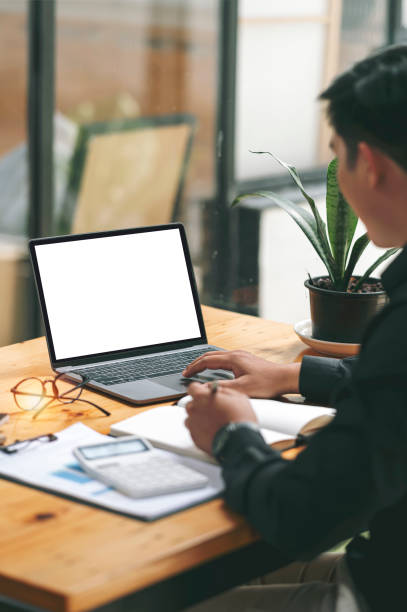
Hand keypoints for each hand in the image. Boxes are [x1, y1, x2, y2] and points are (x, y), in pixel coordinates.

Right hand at [182, 350, 299, 397]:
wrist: (284, 378)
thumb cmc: (267, 383)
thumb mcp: (243, 389)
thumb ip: (223, 388)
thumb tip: (206, 389)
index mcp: (233, 359)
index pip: (207, 360)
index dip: (194, 367)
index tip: (186, 374)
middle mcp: (236, 354)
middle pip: (210, 355)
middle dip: (196, 363)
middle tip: (187, 372)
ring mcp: (241, 356)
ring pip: (217, 356)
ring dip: (205, 362)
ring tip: (197, 370)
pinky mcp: (245, 361)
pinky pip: (224, 359)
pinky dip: (214, 364)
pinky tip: (214, 370)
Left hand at [184, 382, 256, 453]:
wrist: (240, 442)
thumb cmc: (240, 418)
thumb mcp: (237, 397)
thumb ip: (223, 391)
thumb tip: (217, 389)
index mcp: (202, 397)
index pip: (193, 388)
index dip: (200, 390)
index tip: (205, 393)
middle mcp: (194, 410)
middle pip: (192, 404)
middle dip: (201, 405)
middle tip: (214, 409)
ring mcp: (193, 425)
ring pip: (192, 418)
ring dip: (200, 418)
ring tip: (214, 422)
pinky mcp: (195, 438)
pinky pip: (195, 431)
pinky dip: (202, 430)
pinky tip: (214, 431)